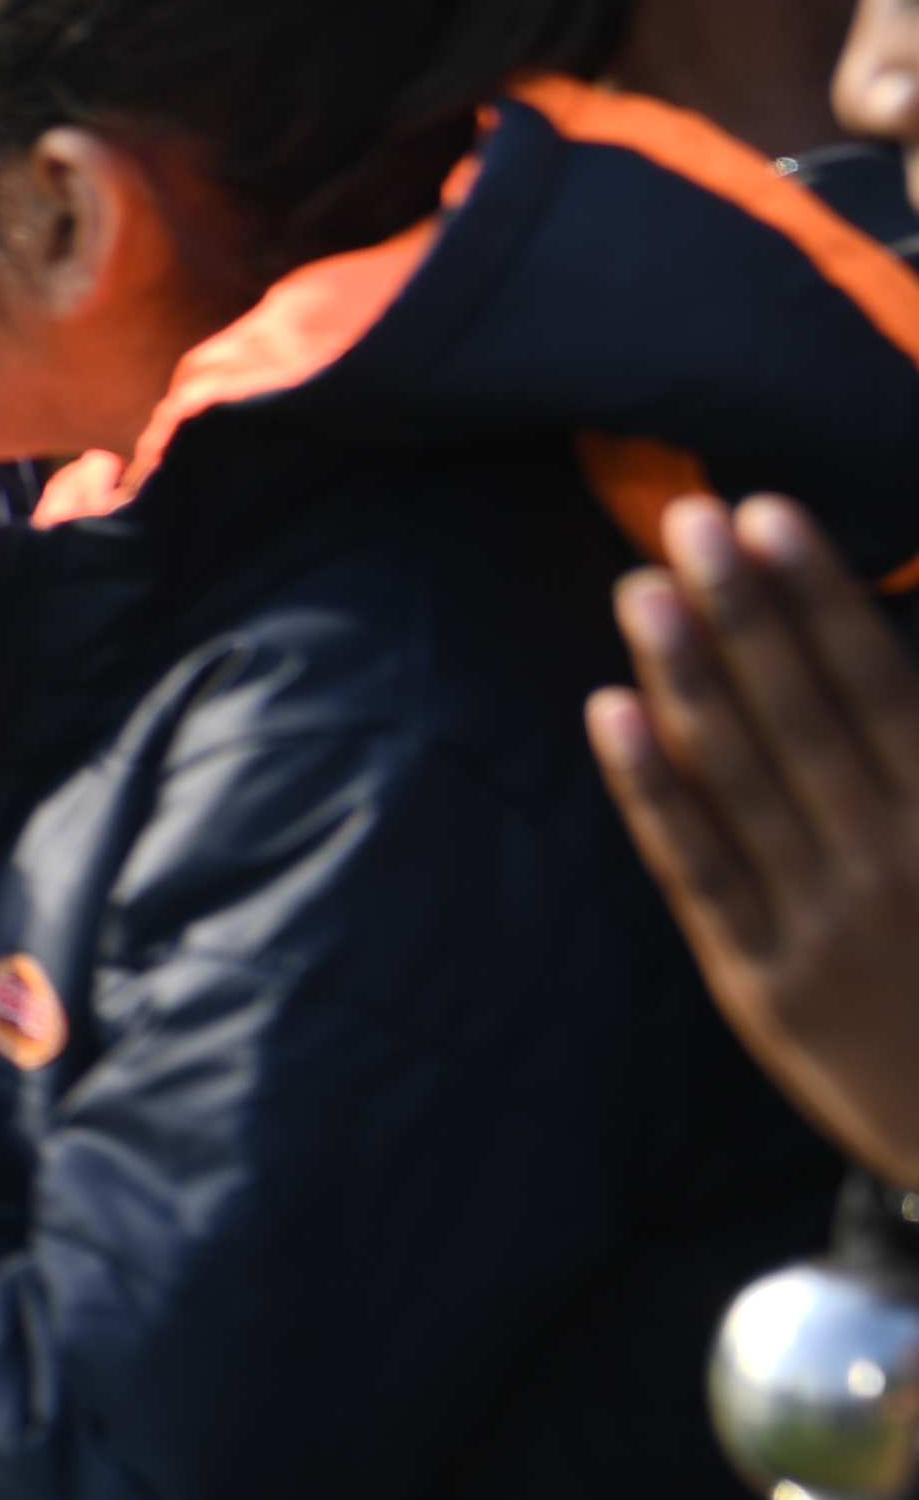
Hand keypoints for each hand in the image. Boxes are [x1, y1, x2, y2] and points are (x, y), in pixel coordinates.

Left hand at [595, 490, 918, 1181]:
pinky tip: (609, 712)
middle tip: (688, 516)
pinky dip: (652, 791)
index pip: (880, 687)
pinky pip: (696, 870)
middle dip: (742, 610)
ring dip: (685, 675)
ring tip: (640, 586)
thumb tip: (903, 675)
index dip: (820, 600)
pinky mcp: (761, 984)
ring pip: (738, 780)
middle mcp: (894, 869)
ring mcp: (821, 928)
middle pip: (799, 715)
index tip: (772, 515)